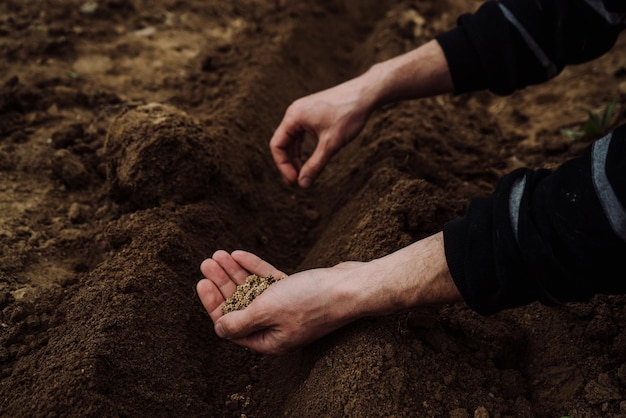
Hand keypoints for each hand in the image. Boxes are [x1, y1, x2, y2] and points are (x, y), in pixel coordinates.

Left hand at [197, 249, 366, 353]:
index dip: (214, 304)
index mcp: (269, 340)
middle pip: (241, 305)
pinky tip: (240, 254)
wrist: (352, 286)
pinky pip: (270, 281)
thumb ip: (240, 321)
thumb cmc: (311, 300)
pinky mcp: (298, 292)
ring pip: (254, 290)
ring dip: (235, 272)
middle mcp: (277, 327)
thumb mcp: (268, 311)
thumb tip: (219, 329)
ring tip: (219, 254)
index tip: (202, 282)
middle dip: (222, 283)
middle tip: (207, 262)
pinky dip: (255, 268)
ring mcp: (288, 309)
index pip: (232, 325)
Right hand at [269, 40, 452, 188]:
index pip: (277, 146)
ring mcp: (304, 111)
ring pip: (292, 139)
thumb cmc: (348, 115)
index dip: (283, 166)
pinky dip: (303, 148)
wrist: (366, 93)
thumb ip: (315, 165)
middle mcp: (295, 112)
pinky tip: (308, 160)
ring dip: (295, 157)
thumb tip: (303, 184)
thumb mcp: (331, 144)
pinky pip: (301, 133)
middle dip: (289, 164)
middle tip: (298, 182)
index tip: (295, 181)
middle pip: (283, 143)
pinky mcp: (313, 112)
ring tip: (303, 174)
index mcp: (293, 117)